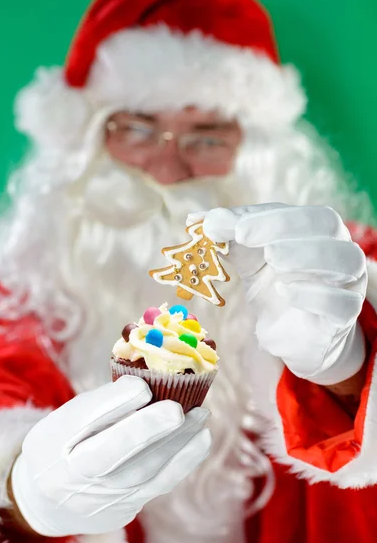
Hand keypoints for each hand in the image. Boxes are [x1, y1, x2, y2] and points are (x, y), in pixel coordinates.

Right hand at [11, 376, 210, 535]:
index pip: (84, 422)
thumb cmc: (61, 444)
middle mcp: (75, 477)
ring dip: (177, 441)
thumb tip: (145, 386)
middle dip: (149, 430)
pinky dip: (184, 460)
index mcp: (55, 443)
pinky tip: (201, 438)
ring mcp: (102, 498)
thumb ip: (103, 403)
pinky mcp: (125, 510)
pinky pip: (158, 485)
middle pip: (114, 454)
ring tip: (200, 414)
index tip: (143, 387)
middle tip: (178, 408)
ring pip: (143, 472)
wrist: (48, 501)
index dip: (115, 404)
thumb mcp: (68, 417)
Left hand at [190, 204, 366, 384]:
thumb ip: (227, 236)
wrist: (290, 330)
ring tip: (273, 259)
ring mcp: (347, 282)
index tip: (233, 226)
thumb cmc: (271, 283)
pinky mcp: (344, 316)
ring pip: (344, 259)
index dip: (266, 217)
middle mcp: (338, 247)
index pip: (299, 212)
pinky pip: (341, 303)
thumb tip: (195, 219)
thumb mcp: (247, 256)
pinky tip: (284, 291)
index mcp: (315, 227)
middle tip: (246, 236)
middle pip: (325, 224)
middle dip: (283, 227)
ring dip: (305, 254)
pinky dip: (313, 295)